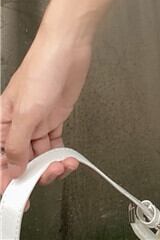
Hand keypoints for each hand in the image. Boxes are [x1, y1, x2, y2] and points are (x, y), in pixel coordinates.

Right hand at [0, 29, 92, 211]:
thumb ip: (17, 143)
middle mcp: (17, 125)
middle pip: (19, 160)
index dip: (4, 179)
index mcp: (1, 123)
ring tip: (62, 166)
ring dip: (50, 165)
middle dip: (32, 174)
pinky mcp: (55, 117)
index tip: (14, 197)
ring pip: (38, 154)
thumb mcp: (27, 111)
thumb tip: (14, 169)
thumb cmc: (42, 68)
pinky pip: (54, 143)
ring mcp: (37, 121)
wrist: (69, 48)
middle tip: (46, 179)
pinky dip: (61, 153)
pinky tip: (68, 159)